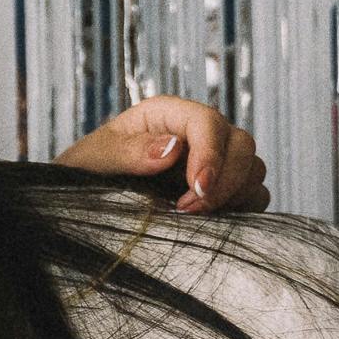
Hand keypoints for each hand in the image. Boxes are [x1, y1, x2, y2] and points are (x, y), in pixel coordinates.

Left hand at [55, 96, 266, 213]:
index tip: (195, 189)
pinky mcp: (222, 190)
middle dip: (225, 180)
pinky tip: (211, 223)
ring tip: (195, 218)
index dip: (210, 155)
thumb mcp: (94, 160)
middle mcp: (197, 134)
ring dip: (234, 195)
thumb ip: (128, 152)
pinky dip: (243, 208)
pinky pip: (254, 194)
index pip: (207, 122)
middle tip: (190, 210)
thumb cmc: (85, 173)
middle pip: (241, 143)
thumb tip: (173, 148)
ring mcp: (214, 161)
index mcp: (167, 115)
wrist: (83, 202)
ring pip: (253, 169)